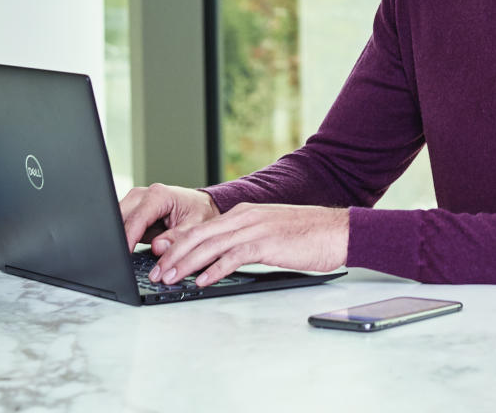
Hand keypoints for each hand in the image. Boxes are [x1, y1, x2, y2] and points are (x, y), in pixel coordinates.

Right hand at [118, 183, 219, 250]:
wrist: (200, 206)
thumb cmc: (199, 212)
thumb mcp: (196, 226)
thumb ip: (178, 237)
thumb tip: (158, 247)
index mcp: (158, 195)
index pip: (136, 219)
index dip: (128, 239)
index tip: (124, 255)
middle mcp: (143, 195)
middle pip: (119, 217)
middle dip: (118, 238)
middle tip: (121, 259)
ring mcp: (135, 203)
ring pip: (115, 221)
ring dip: (119, 239)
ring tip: (124, 257)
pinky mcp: (132, 213)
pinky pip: (120, 226)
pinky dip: (122, 239)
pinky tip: (127, 251)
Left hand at [151, 203, 348, 286]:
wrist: (338, 231)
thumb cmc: (308, 236)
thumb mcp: (270, 233)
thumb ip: (245, 241)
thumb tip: (222, 259)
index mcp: (243, 213)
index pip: (201, 228)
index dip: (177, 243)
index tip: (160, 259)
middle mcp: (245, 217)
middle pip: (199, 235)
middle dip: (173, 254)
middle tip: (157, 272)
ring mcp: (256, 228)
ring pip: (211, 245)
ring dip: (186, 263)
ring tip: (170, 278)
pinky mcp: (267, 243)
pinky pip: (234, 256)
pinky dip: (215, 269)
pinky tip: (202, 281)